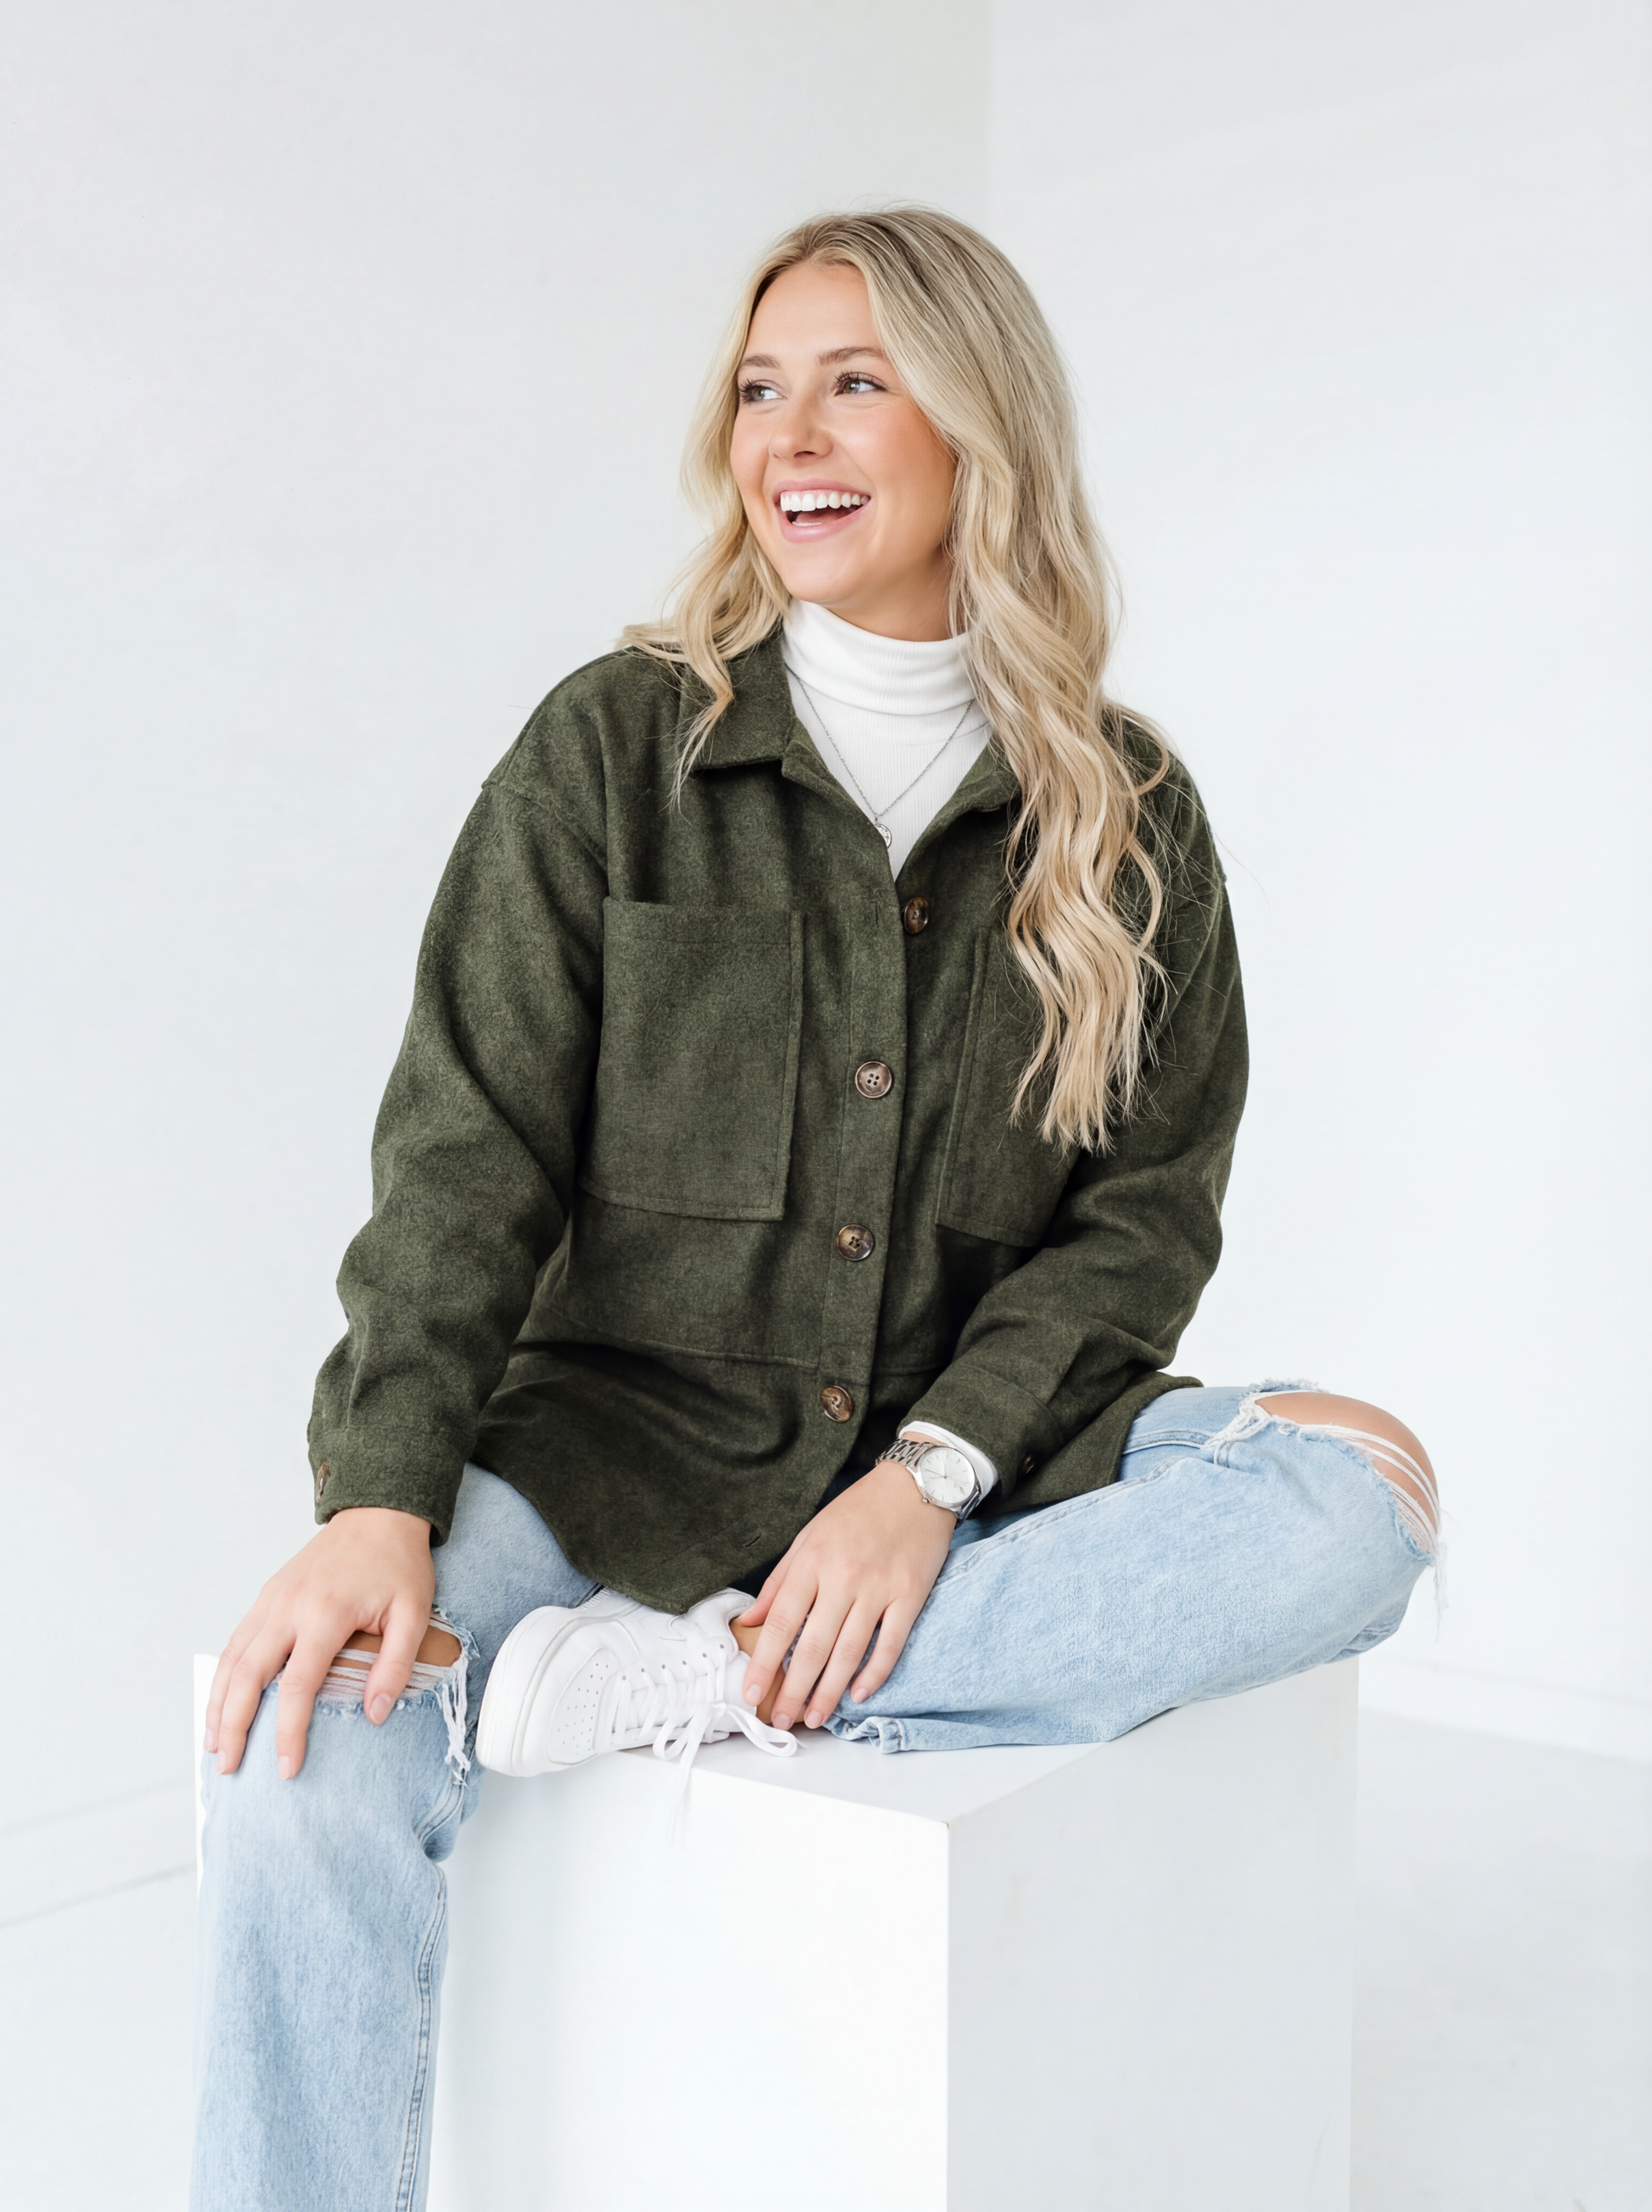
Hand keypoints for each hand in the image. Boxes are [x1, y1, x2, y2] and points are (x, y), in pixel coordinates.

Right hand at [204, 1507, 435, 1779]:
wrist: (378, 1513)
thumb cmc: (397, 1564)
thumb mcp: (414, 1612)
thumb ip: (395, 1664)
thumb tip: (374, 1714)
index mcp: (326, 1613)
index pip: (298, 1686)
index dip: (289, 1732)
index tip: (286, 1768)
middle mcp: (289, 1607)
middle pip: (249, 1676)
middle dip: (234, 1726)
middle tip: (228, 1766)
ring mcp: (273, 1599)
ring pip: (233, 1659)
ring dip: (219, 1703)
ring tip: (214, 1744)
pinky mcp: (268, 1595)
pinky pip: (237, 1640)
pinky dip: (224, 1674)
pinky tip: (221, 1701)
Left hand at [736, 1455, 954, 1729]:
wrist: (915, 1486)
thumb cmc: (857, 1511)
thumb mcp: (809, 1536)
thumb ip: (779, 1581)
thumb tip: (751, 1621)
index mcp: (813, 1560)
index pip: (782, 1621)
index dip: (764, 1661)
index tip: (751, 1691)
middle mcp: (843, 1576)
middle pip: (813, 1646)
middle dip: (793, 1689)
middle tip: (781, 1719)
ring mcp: (879, 1587)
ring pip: (850, 1652)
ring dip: (830, 1691)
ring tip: (816, 1718)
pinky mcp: (910, 1595)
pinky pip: (891, 1644)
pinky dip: (875, 1674)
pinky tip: (859, 1694)